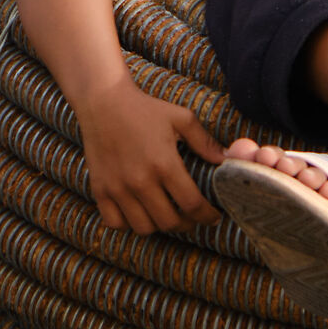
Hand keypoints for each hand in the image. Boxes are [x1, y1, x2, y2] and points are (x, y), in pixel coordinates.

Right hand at [73, 82, 226, 233]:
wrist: (103, 101)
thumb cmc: (144, 109)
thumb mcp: (180, 118)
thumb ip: (205, 141)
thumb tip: (227, 161)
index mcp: (164, 163)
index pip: (192, 205)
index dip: (207, 216)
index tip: (213, 217)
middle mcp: (140, 180)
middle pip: (169, 222)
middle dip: (186, 224)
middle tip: (191, 217)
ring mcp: (118, 187)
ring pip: (143, 228)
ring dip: (158, 225)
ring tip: (165, 215)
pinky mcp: (100, 189)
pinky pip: (115, 223)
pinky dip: (128, 224)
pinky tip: (137, 212)